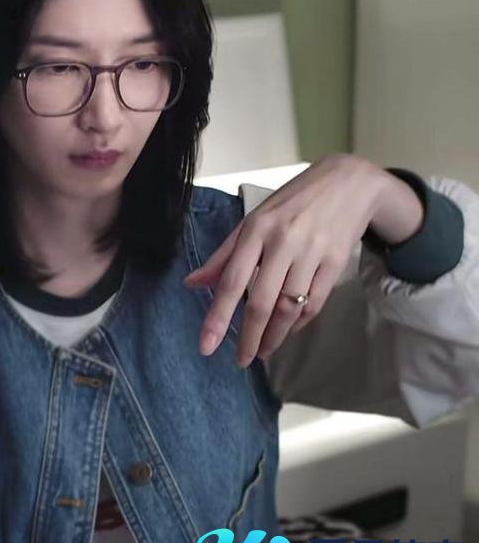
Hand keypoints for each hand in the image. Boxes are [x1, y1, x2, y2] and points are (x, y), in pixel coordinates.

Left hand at [182, 153, 424, 366]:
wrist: (349, 182)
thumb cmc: (291, 203)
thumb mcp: (253, 220)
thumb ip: (224, 255)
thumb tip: (192, 284)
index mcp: (256, 228)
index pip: (231, 281)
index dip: (217, 317)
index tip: (206, 346)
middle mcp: (283, 241)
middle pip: (261, 302)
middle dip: (249, 338)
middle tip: (240, 360)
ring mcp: (312, 252)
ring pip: (289, 308)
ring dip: (274, 337)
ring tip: (262, 352)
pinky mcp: (336, 262)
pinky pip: (314, 303)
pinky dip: (298, 324)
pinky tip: (286, 331)